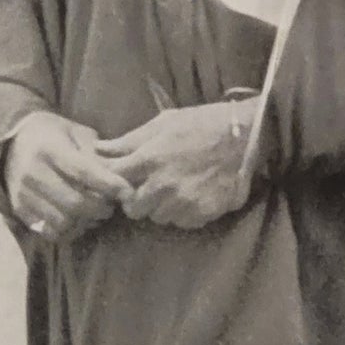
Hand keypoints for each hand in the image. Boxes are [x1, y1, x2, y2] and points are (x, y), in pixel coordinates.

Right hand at [3, 111, 132, 240]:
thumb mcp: (76, 133)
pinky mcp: (20, 211)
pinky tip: (78, 220)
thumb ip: (95, 153)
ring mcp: (23, 194)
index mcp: (48, 149)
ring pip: (63, 222)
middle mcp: (32, 173)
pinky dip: (70, 230)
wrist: (13, 144)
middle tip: (112, 205)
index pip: (83, 172)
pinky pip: (50, 231)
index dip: (110, 185)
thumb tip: (118, 176)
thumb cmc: (54, 136)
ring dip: (86, 222)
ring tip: (96, 213)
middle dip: (101, 208)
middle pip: (74, 203)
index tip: (128, 192)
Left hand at [94, 98, 257, 229]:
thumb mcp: (165, 123)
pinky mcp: (202, 213)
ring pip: (158, 217)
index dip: (116, 182)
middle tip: (150, 189)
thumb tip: (98, 149)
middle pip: (133, 209)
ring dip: (162, 207)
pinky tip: (193, 195)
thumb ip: (130, 140)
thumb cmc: (202, 124)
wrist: (246, 136)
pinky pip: (182, 222)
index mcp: (150, 159)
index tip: (124, 179)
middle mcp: (163, 185)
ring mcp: (183, 202)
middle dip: (138, 200)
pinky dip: (184, 212)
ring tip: (175, 190)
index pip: (115, 181)